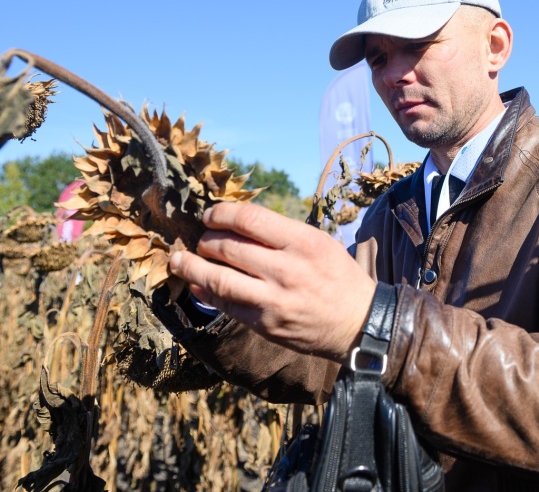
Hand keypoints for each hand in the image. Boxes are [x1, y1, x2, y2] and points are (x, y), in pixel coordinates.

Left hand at [169, 202, 375, 361]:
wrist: (358, 324)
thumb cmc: (338, 277)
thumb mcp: (319, 243)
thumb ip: (281, 233)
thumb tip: (236, 224)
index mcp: (303, 242)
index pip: (249, 219)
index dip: (221, 213)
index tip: (210, 214)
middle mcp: (287, 270)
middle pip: (228, 246)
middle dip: (206, 239)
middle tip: (201, 238)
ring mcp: (274, 300)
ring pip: (218, 279)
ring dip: (192, 267)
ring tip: (179, 260)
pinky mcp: (265, 324)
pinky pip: (226, 305)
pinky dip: (206, 293)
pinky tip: (197, 285)